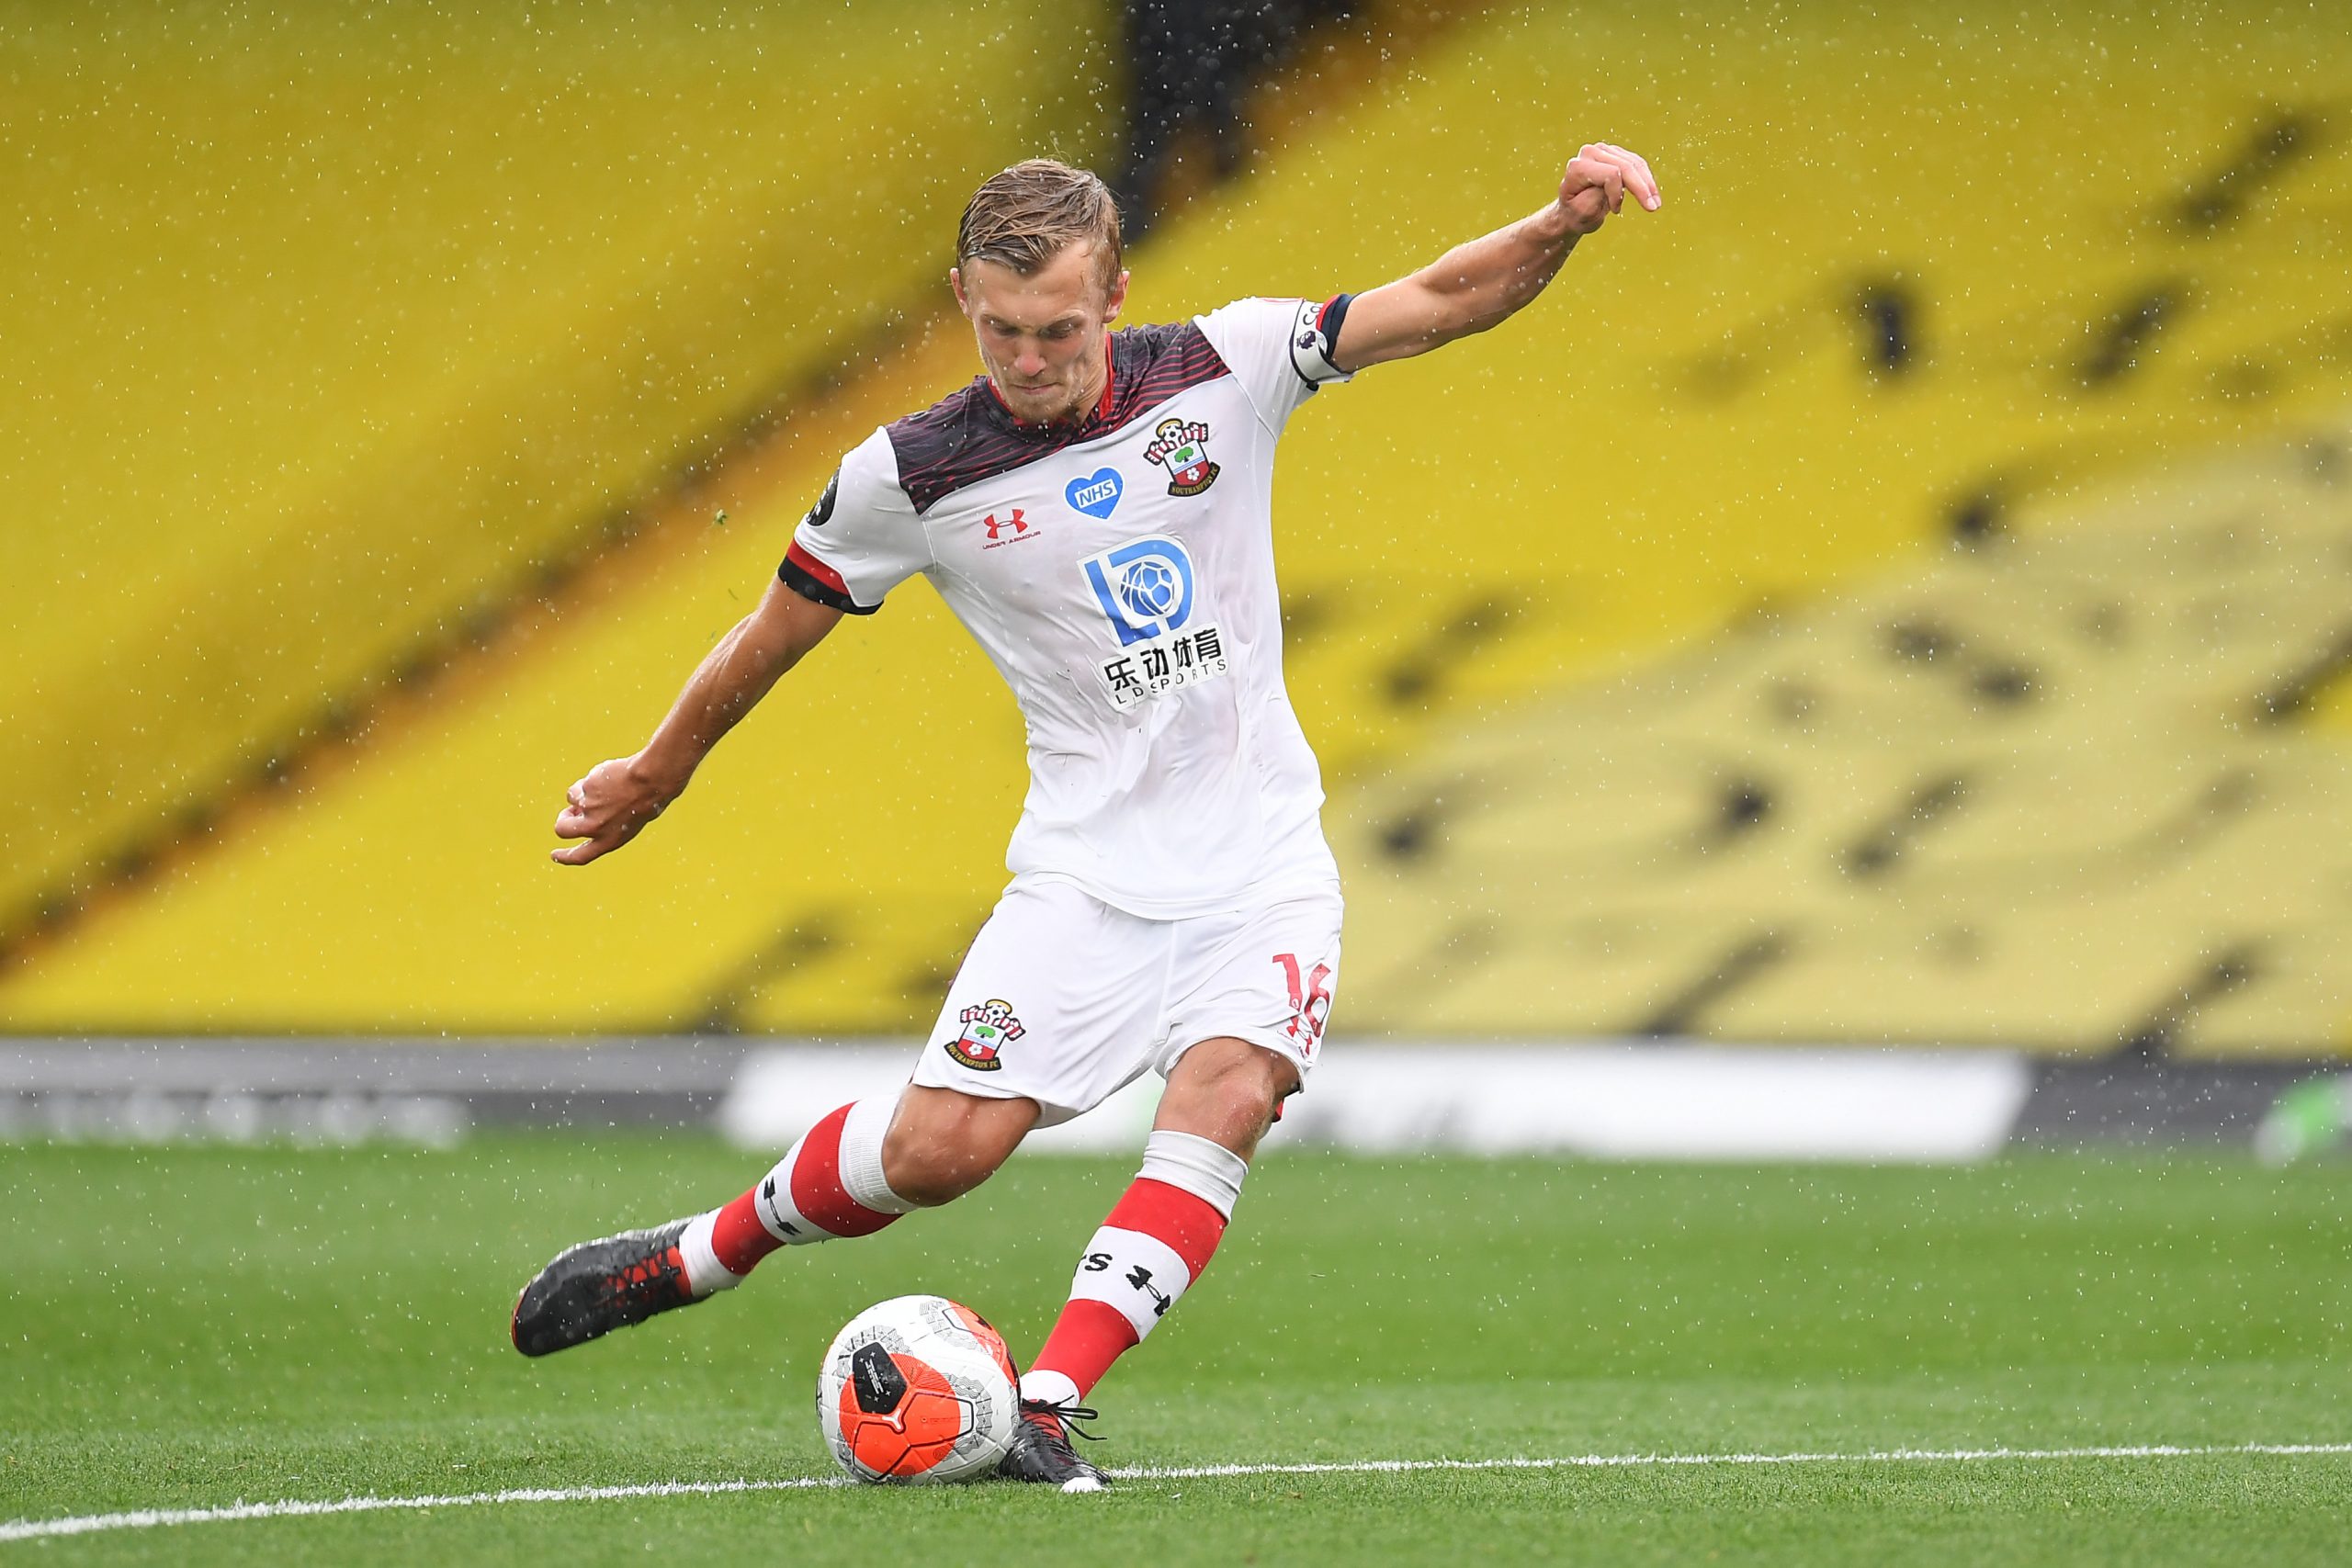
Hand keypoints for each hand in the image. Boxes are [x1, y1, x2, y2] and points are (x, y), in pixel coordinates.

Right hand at [550, 755, 672, 865]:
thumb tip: (579, 814)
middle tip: (569, 812)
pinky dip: (589, 781)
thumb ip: (605, 825)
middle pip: (563, 830)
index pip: (581, 856)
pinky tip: (608, 777)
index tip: (554, 855)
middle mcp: (595, 828)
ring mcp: (588, 809)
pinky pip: (578, 786)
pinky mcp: (585, 791)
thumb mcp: (628, 821)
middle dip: (562, 820)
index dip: (565, 857)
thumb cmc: (647, 799)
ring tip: (606, 786)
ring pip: (572, 801)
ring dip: (581, 793)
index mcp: (609, 841)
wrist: (651, 780)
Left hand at [1555, 142, 1661, 235]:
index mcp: (1577, 167)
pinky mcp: (1615, 152)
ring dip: (1648, 184)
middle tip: (1653, 208)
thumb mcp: (1584, 212)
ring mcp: (1603, 150)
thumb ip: (1596, 195)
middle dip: (1642, 188)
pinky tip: (1650, 194)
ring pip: (1634, 164)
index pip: (1610, 174)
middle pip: (1625, 166)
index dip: (1618, 194)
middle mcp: (1589, 153)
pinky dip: (1646, 179)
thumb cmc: (1576, 214)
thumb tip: (1614, 179)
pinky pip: (1637, 163)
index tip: (1616, 211)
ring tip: (1655, 204)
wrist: (1573, 210)